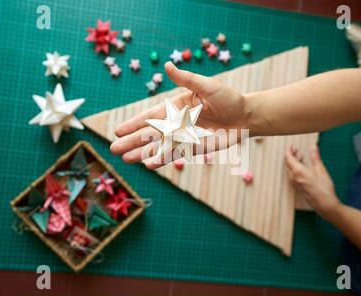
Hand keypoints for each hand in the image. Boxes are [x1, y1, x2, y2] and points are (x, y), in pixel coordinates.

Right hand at [110, 62, 247, 168]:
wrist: (246, 117)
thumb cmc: (227, 98)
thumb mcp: (206, 85)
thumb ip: (186, 79)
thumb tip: (168, 64)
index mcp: (175, 107)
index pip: (151, 116)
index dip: (134, 123)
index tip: (118, 130)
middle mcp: (176, 123)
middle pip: (150, 134)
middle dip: (132, 142)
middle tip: (114, 149)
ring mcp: (184, 137)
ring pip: (159, 147)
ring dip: (142, 153)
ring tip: (126, 159)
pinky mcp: (194, 148)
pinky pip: (175, 155)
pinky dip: (163, 159)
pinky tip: (149, 165)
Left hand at [285, 145, 341, 219]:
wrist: (324, 205)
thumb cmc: (324, 188)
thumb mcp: (321, 170)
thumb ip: (315, 158)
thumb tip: (313, 147)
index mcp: (298, 172)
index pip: (288, 158)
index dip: (288, 150)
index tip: (291, 145)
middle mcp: (293, 177)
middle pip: (288, 163)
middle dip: (291, 155)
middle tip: (296, 149)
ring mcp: (294, 183)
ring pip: (290, 169)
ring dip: (294, 161)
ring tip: (301, 155)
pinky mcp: (297, 187)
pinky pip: (292, 175)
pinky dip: (295, 168)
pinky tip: (302, 166)